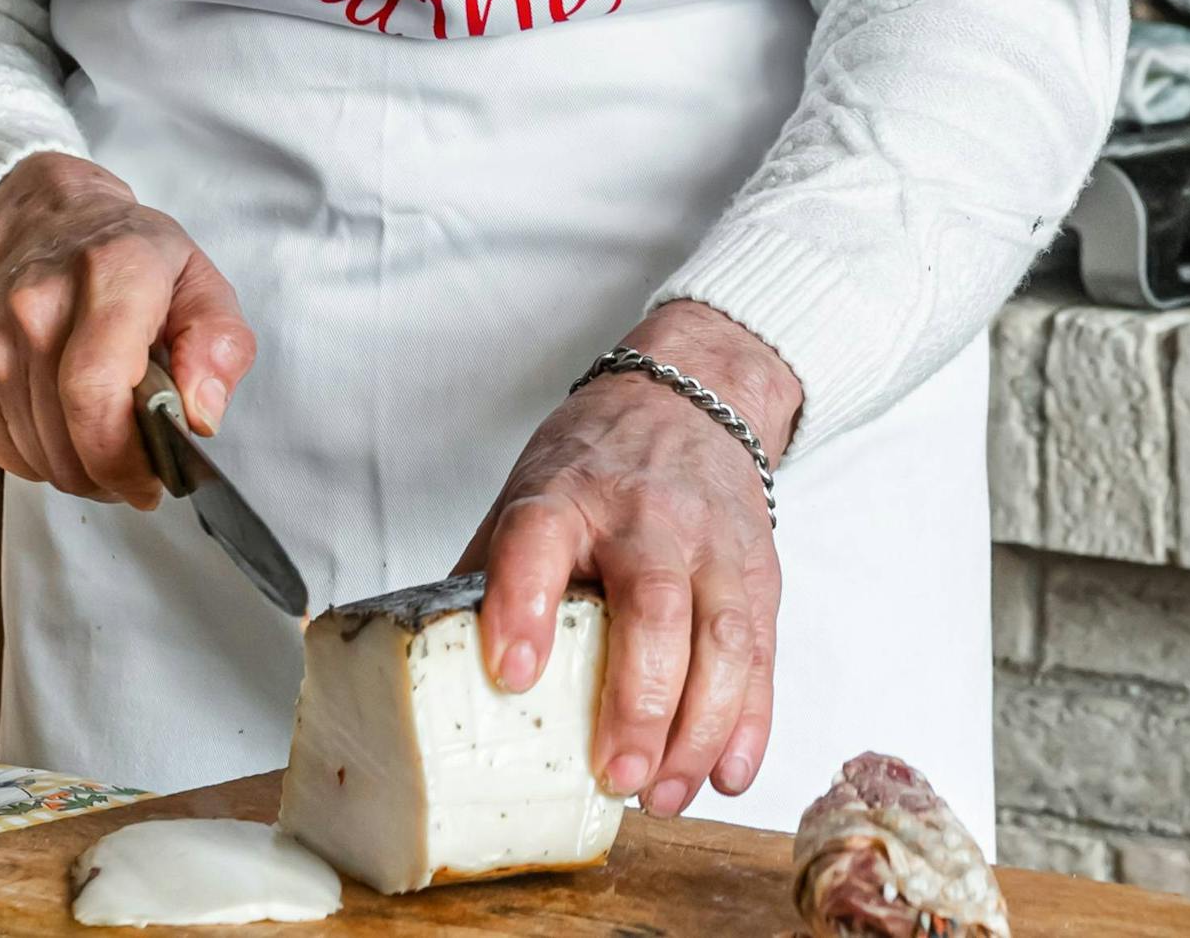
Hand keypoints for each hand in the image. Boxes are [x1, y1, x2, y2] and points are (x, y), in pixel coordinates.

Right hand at [0, 153, 255, 506]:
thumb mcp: (200, 281)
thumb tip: (202, 415)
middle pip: (68, 438)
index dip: (123, 457)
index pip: (95, 389)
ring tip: (108, 439)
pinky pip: (7, 455)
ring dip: (81, 471)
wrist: (45, 225)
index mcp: (110, 274)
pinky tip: (67, 427)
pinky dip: (43, 460)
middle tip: (140, 466)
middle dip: (111, 474)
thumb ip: (220, 347)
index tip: (152, 481)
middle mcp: (38, 307)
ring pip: (39, 456)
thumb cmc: (130, 258)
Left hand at [457, 302, 800, 818]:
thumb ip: (489, 577)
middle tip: (618, 776)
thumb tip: (426, 673)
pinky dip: (752, 720)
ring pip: (723, 637)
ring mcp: (711, 543)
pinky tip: (729, 772)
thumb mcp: (526, 496)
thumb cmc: (594, 465)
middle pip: (653, 605)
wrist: (693, 394)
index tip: (510, 674)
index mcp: (565, 495)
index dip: (523, 607)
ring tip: (665, 794)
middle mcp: (645, 516)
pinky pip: (763, 651)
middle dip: (640, 699)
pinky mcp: (757, 571)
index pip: (538, 543)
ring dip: (700, 727)